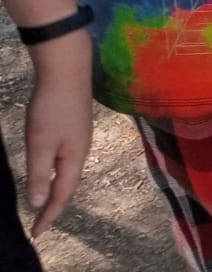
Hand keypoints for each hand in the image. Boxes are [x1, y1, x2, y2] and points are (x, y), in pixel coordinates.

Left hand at [24, 32, 91, 236]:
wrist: (68, 70)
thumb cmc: (52, 109)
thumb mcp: (40, 144)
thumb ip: (39, 174)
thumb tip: (37, 203)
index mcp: (74, 158)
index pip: (62, 195)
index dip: (49, 215)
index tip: (36, 233)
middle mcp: (82, 150)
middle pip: (68, 185)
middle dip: (54, 206)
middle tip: (39, 223)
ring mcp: (80, 136)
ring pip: (68, 171)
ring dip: (56, 190)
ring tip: (43, 203)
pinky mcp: (76, 126)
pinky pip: (67, 159)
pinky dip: (57, 173)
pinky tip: (50, 170)